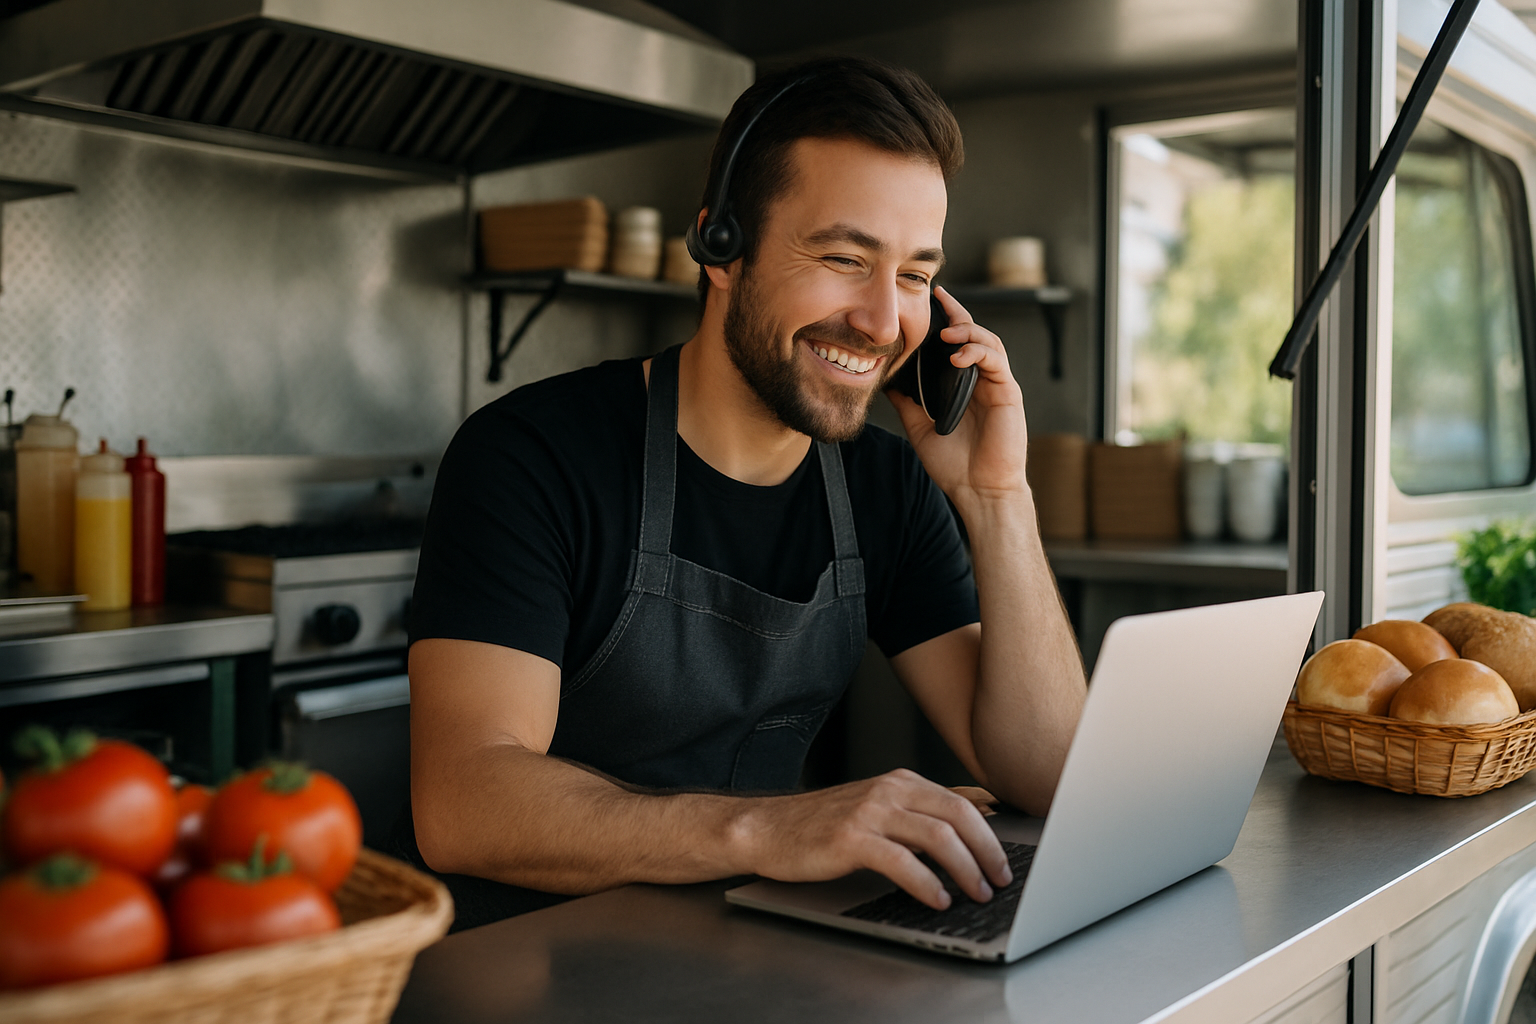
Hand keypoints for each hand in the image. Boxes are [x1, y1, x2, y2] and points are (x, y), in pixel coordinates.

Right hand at [737, 769, 1011, 908]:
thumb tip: (973, 822)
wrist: (770, 828)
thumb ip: (918, 812)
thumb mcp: (877, 806)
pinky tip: (936, 899)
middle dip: (987, 851)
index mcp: (900, 781)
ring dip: (965, 869)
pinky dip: (926, 883)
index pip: (962, 802)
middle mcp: (889, 790)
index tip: (1006, 860)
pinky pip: (901, 861)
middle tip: (1000, 880)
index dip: (991, 834)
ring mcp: (870, 812)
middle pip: (958, 815)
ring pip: (937, 836)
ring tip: (976, 893)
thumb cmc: (823, 824)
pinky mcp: (851, 838)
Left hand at [887, 286, 1028, 507]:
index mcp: (963, 384)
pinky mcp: (1008, 393)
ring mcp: (997, 385)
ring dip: (968, 330)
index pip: (956, 343)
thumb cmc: (954, 464)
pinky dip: (978, 352)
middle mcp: (981, 380)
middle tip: (940, 297)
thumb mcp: (919, 427)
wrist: (978, 490)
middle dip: (958, 312)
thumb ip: (906, 402)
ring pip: (988, 341)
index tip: (930, 299)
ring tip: (946, 331)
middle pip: (975, 333)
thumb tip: (884, 379)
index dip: (946, 318)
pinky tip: (958, 356)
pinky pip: (996, 361)